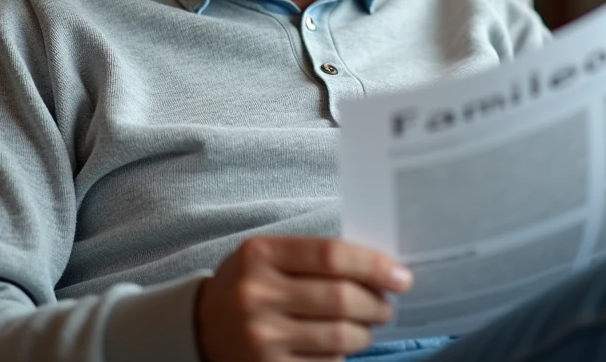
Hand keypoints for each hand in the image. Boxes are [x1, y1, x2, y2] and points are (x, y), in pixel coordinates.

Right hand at [195, 236, 411, 361]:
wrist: (204, 326)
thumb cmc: (251, 284)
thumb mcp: (271, 256)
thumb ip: (316, 257)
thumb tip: (382, 271)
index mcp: (259, 254)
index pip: (331, 254)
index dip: (373, 265)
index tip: (401, 276)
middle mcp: (256, 295)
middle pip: (340, 298)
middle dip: (376, 304)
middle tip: (386, 306)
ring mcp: (260, 337)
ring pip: (339, 336)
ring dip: (365, 333)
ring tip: (367, 326)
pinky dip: (341, 356)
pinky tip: (339, 346)